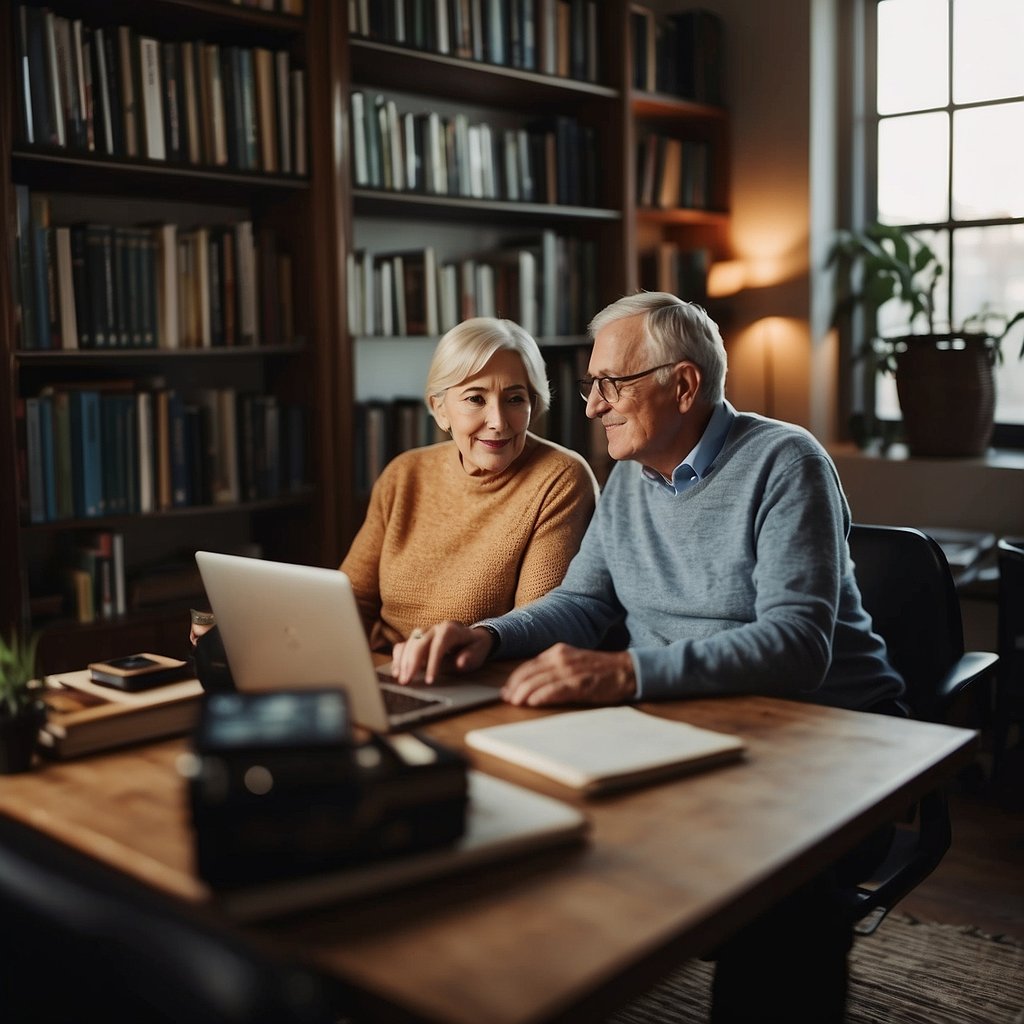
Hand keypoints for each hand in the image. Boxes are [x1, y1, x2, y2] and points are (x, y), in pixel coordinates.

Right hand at [391, 622, 493, 684]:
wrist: (470, 637)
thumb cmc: (474, 647)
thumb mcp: (479, 652)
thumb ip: (470, 657)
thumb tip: (460, 662)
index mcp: (451, 629)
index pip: (439, 645)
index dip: (433, 663)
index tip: (430, 681)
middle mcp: (435, 628)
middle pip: (420, 642)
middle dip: (412, 663)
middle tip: (407, 682)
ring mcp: (424, 632)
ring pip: (410, 643)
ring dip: (403, 662)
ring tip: (402, 680)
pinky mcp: (417, 639)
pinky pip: (404, 645)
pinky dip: (398, 658)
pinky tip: (397, 672)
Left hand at [501, 645, 635, 706]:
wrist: (625, 670)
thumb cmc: (597, 670)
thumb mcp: (571, 663)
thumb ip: (551, 671)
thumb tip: (528, 685)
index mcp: (557, 652)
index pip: (527, 666)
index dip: (514, 680)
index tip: (505, 692)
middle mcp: (561, 658)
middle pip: (530, 673)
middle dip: (515, 688)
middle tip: (507, 700)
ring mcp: (571, 670)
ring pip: (539, 681)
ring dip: (524, 693)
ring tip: (516, 703)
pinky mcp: (581, 683)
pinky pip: (556, 689)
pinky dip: (542, 696)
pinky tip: (533, 702)